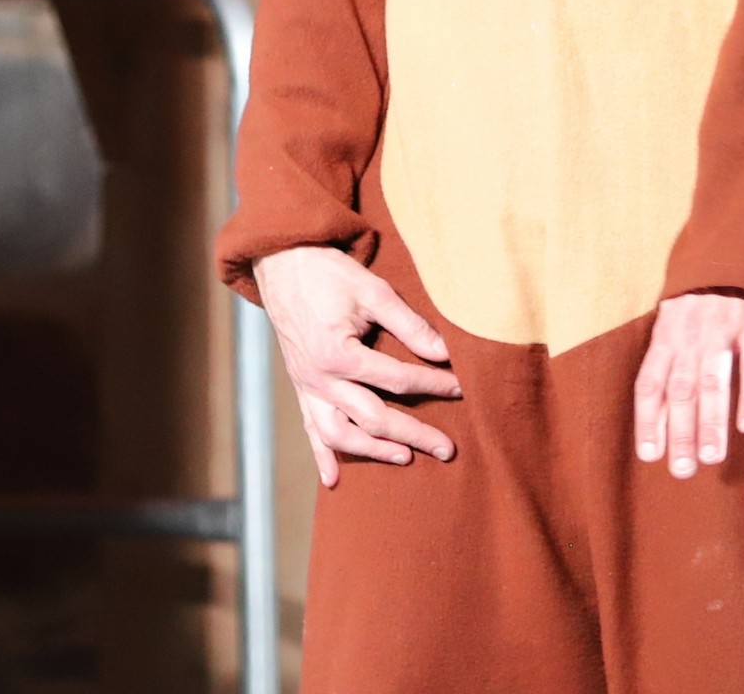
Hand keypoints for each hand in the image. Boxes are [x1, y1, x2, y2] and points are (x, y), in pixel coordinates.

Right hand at [254, 244, 461, 486]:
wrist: (282, 262)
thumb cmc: (329, 273)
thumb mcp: (373, 291)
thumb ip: (409, 325)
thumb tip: (445, 352)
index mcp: (339, 354)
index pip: (397, 379)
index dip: (433, 385)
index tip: (461, 389)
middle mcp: (321, 379)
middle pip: (374, 418)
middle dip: (414, 435)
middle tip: (447, 449)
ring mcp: (308, 387)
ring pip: (339, 435)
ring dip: (373, 452)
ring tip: (404, 458)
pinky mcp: (300, 388)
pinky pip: (310, 429)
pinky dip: (322, 456)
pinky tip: (334, 479)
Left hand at [633, 291, 743, 478]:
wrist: (739, 248)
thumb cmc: (702, 295)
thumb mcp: (674, 318)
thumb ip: (668, 358)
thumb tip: (658, 414)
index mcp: (666, 335)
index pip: (650, 383)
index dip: (648, 420)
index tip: (650, 455)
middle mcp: (690, 334)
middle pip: (680, 389)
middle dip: (680, 432)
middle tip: (683, 470)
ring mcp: (723, 328)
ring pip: (713, 381)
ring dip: (711, 421)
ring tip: (711, 457)